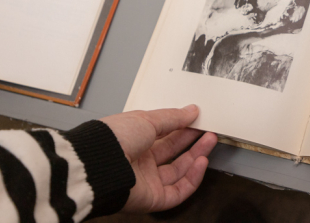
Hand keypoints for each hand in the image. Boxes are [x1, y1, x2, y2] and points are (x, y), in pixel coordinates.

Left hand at [101, 105, 217, 212]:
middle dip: (193, 140)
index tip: (197, 119)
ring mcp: (147, 181)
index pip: (165, 135)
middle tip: (208, 130)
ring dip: (197, 156)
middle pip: (174, 152)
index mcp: (134, 141)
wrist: (99, 165)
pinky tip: (201, 162)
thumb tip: (191, 111)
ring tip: (210, 141)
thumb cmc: (113, 140)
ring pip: (179, 172)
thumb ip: (173, 117)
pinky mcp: (153, 199)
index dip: (182, 127)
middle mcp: (140, 162)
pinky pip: (178, 191)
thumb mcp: (147, 119)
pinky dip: (193, 178)